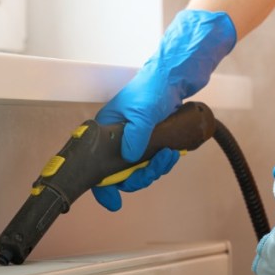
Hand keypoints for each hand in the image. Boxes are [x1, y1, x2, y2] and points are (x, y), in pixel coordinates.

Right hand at [90, 9, 235, 210]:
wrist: (178, 73)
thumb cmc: (154, 85)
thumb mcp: (142, 111)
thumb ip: (135, 136)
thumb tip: (131, 159)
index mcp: (107, 128)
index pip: (96, 163)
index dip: (103, 185)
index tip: (112, 201)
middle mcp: (119, 136)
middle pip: (122, 171)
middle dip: (139, 175)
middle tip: (154, 168)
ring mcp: (137, 139)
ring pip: (141, 168)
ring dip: (156, 168)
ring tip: (170, 156)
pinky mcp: (153, 138)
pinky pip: (155, 160)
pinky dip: (164, 161)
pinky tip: (174, 153)